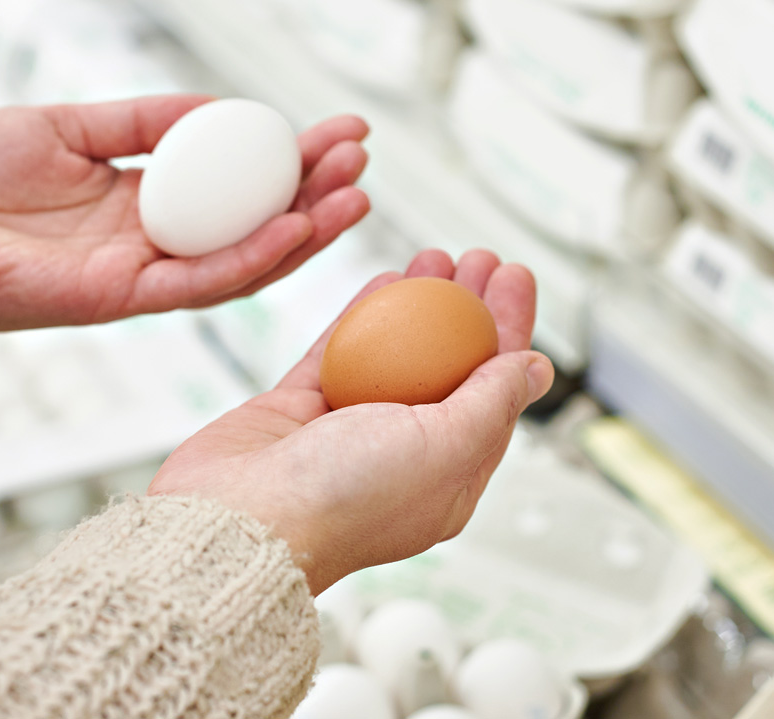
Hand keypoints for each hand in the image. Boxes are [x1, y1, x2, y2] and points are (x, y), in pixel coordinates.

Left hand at [0, 95, 369, 333]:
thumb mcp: (69, 126)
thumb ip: (143, 123)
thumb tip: (222, 109)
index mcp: (143, 206)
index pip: (238, 189)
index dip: (294, 161)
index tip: (342, 128)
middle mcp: (151, 247)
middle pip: (253, 228)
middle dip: (314, 194)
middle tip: (362, 157)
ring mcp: (136, 277)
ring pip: (241, 263)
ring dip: (302, 231)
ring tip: (354, 192)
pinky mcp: (113, 299)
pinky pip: (196, 283)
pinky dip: (250, 258)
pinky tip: (296, 226)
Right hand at [148, 249, 553, 593]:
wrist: (237, 519)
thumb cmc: (344, 497)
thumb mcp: (443, 449)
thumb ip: (491, 403)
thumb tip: (536, 368)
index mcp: (447, 479)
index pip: (494, 394)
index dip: (509, 330)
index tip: (514, 275)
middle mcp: (401, 457)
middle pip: (448, 368)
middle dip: (467, 307)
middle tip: (477, 256)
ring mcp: (346, 434)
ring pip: (394, 354)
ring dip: (418, 302)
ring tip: (434, 255)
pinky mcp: (298, 413)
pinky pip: (338, 351)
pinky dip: (361, 313)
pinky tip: (383, 278)